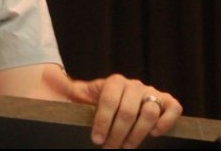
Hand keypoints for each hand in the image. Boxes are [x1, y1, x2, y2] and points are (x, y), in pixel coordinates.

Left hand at [52, 70, 181, 147]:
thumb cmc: (95, 101)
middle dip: (118, 134)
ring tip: (126, 147)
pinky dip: (166, 121)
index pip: (108, 101)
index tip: (96, 140)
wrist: (114, 101)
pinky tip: (154, 134)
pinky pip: (173, 108)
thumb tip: (47, 76)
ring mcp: (151, 92)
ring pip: (149, 112)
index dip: (102, 122)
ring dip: (138, 134)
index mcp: (113, 81)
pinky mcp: (166, 102)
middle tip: (110, 149)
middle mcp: (133, 85)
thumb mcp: (78, 94)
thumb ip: (64, 87)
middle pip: (128, 111)